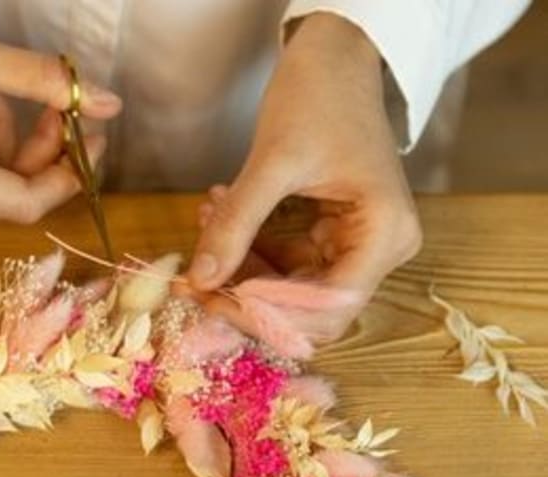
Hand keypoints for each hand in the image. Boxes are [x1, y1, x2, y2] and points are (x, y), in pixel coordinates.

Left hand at [187, 13, 421, 341]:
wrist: (334, 57)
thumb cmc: (319, 97)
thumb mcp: (273, 163)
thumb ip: (236, 223)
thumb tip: (200, 279)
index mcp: (385, 235)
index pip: (329, 307)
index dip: (269, 313)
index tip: (214, 296)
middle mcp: (378, 251)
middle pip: (309, 309)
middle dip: (247, 294)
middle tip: (196, 275)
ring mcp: (355, 245)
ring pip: (288, 290)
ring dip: (240, 267)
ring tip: (206, 220)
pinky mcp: (329, 235)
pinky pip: (283, 265)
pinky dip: (248, 248)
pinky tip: (219, 213)